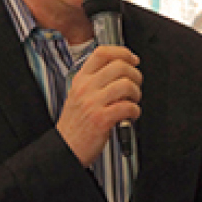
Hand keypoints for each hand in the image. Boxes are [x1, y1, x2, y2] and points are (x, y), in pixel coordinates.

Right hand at [57, 46, 140, 165]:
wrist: (65, 148)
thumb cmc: (75, 125)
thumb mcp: (78, 95)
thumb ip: (94, 81)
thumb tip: (120, 71)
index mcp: (81, 80)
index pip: (102, 53)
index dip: (122, 52)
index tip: (132, 59)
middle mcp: (86, 88)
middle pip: (119, 66)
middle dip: (135, 75)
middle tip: (136, 85)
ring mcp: (93, 103)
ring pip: (126, 84)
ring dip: (136, 93)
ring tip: (132, 101)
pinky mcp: (101, 119)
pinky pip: (128, 107)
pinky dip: (135, 111)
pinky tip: (130, 115)